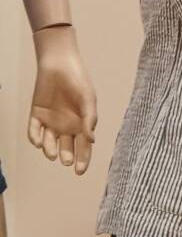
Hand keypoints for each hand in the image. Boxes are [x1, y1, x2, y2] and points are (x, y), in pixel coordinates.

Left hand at [27, 26, 97, 174]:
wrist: (59, 64)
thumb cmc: (78, 80)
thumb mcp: (88, 99)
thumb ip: (90, 119)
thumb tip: (91, 140)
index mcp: (82, 123)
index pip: (84, 147)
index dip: (83, 160)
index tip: (80, 172)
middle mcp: (67, 125)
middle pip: (67, 148)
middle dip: (66, 157)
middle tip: (66, 160)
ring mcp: (51, 121)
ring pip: (49, 143)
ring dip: (49, 150)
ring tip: (52, 153)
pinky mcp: (36, 115)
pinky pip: (34, 131)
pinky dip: (35, 138)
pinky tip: (38, 141)